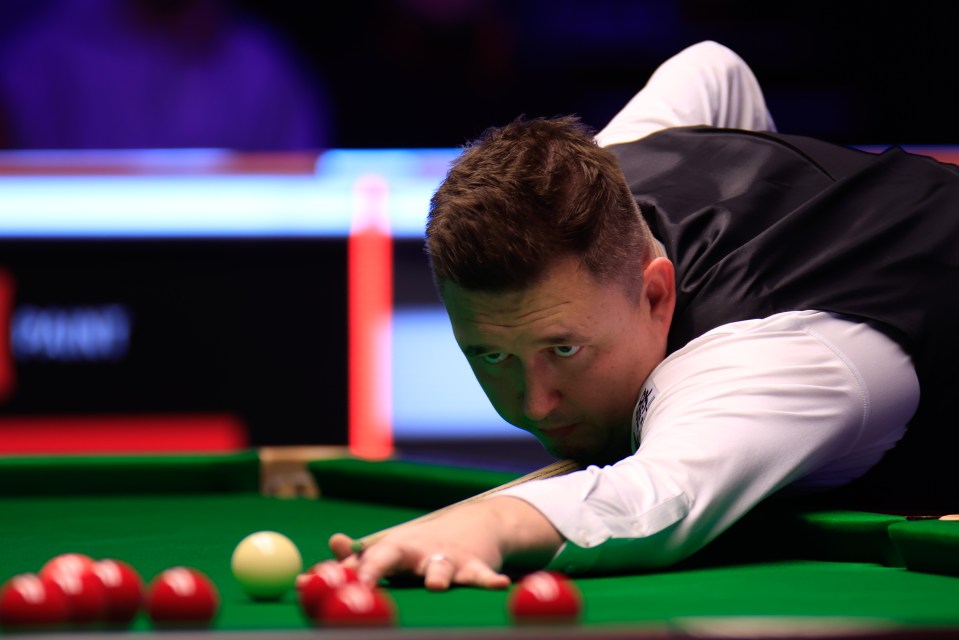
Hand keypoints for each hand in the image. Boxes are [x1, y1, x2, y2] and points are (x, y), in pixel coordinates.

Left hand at [329, 496, 562, 590]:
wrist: (474, 525)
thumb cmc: (422, 547)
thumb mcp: (389, 551)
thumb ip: (352, 565)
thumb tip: (302, 580)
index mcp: (391, 548)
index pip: (363, 558)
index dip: (345, 571)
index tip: (322, 582)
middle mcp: (415, 551)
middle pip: (392, 556)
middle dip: (377, 568)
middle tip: (364, 582)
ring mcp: (446, 558)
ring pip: (441, 568)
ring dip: (439, 575)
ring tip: (437, 584)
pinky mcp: (476, 567)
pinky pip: (484, 577)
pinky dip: (491, 581)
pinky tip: (500, 585)